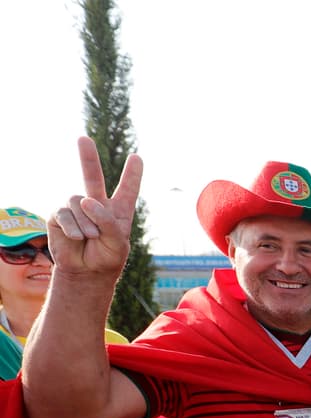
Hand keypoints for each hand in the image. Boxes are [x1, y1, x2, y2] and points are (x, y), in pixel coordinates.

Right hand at [47, 137, 141, 281]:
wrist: (85, 273)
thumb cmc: (106, 258)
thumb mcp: (116, 243)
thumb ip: (107, 221)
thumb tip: (87, 200)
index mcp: (118, 211)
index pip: (127, 190)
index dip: (132, 174)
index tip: (137, 157)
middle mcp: (96, 205)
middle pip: (92, 177)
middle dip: (87, 158)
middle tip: (83, 138)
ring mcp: (77, 209)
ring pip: (79, 202)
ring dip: (86, 222)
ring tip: (90, 237)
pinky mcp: (59, 215)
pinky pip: (65, 213)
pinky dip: (73, 227)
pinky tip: (77, 238)